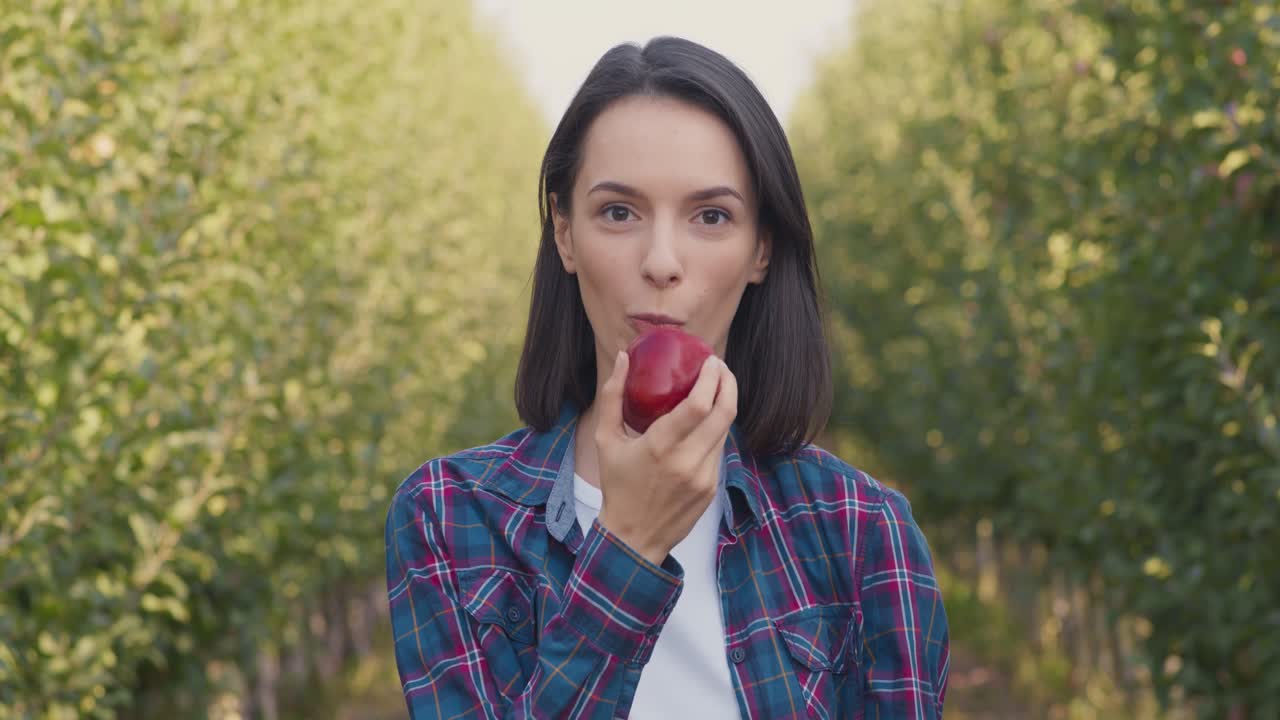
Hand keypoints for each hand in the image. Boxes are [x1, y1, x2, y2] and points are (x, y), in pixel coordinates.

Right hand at [593, 350, 737, 564]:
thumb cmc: (617, 485)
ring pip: (725, 430)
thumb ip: (612, 396)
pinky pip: (719, 450)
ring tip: (716, 388)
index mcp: (659, 447)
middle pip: (724, 413)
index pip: (699, 405)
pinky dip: (715, 431)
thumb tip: (623, 357)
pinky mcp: (712, 488)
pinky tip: (706, 423)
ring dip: (724, 405)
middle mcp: (687, 461)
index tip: (711, 360)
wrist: (633, 537)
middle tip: (720, 367)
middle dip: (728, 383)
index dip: (712, 378)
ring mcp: (704, 477)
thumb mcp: (605, 440)